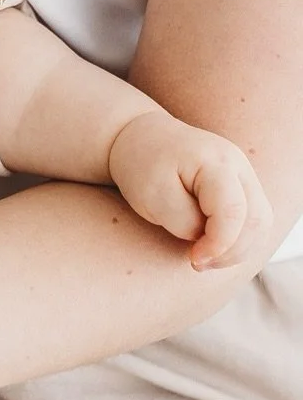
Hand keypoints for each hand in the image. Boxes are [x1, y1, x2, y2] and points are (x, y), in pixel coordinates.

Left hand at [107, 109, 271, 268]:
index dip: (219, 245)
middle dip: (231, 252)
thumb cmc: (142, 165)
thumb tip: (210, 239)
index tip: (193, 259)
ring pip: (261, 222)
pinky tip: (213, 245)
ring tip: (205, 256)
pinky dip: (239, 239)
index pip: (233, 212)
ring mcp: (243, 172)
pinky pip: (254, 219)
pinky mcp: (242, 184)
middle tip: (198, 262)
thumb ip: (185, 221)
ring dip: (238, 248)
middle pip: (256, 220)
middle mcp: (237, 163)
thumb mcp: (152, 196)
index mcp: (214, 161)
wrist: (139, 137)